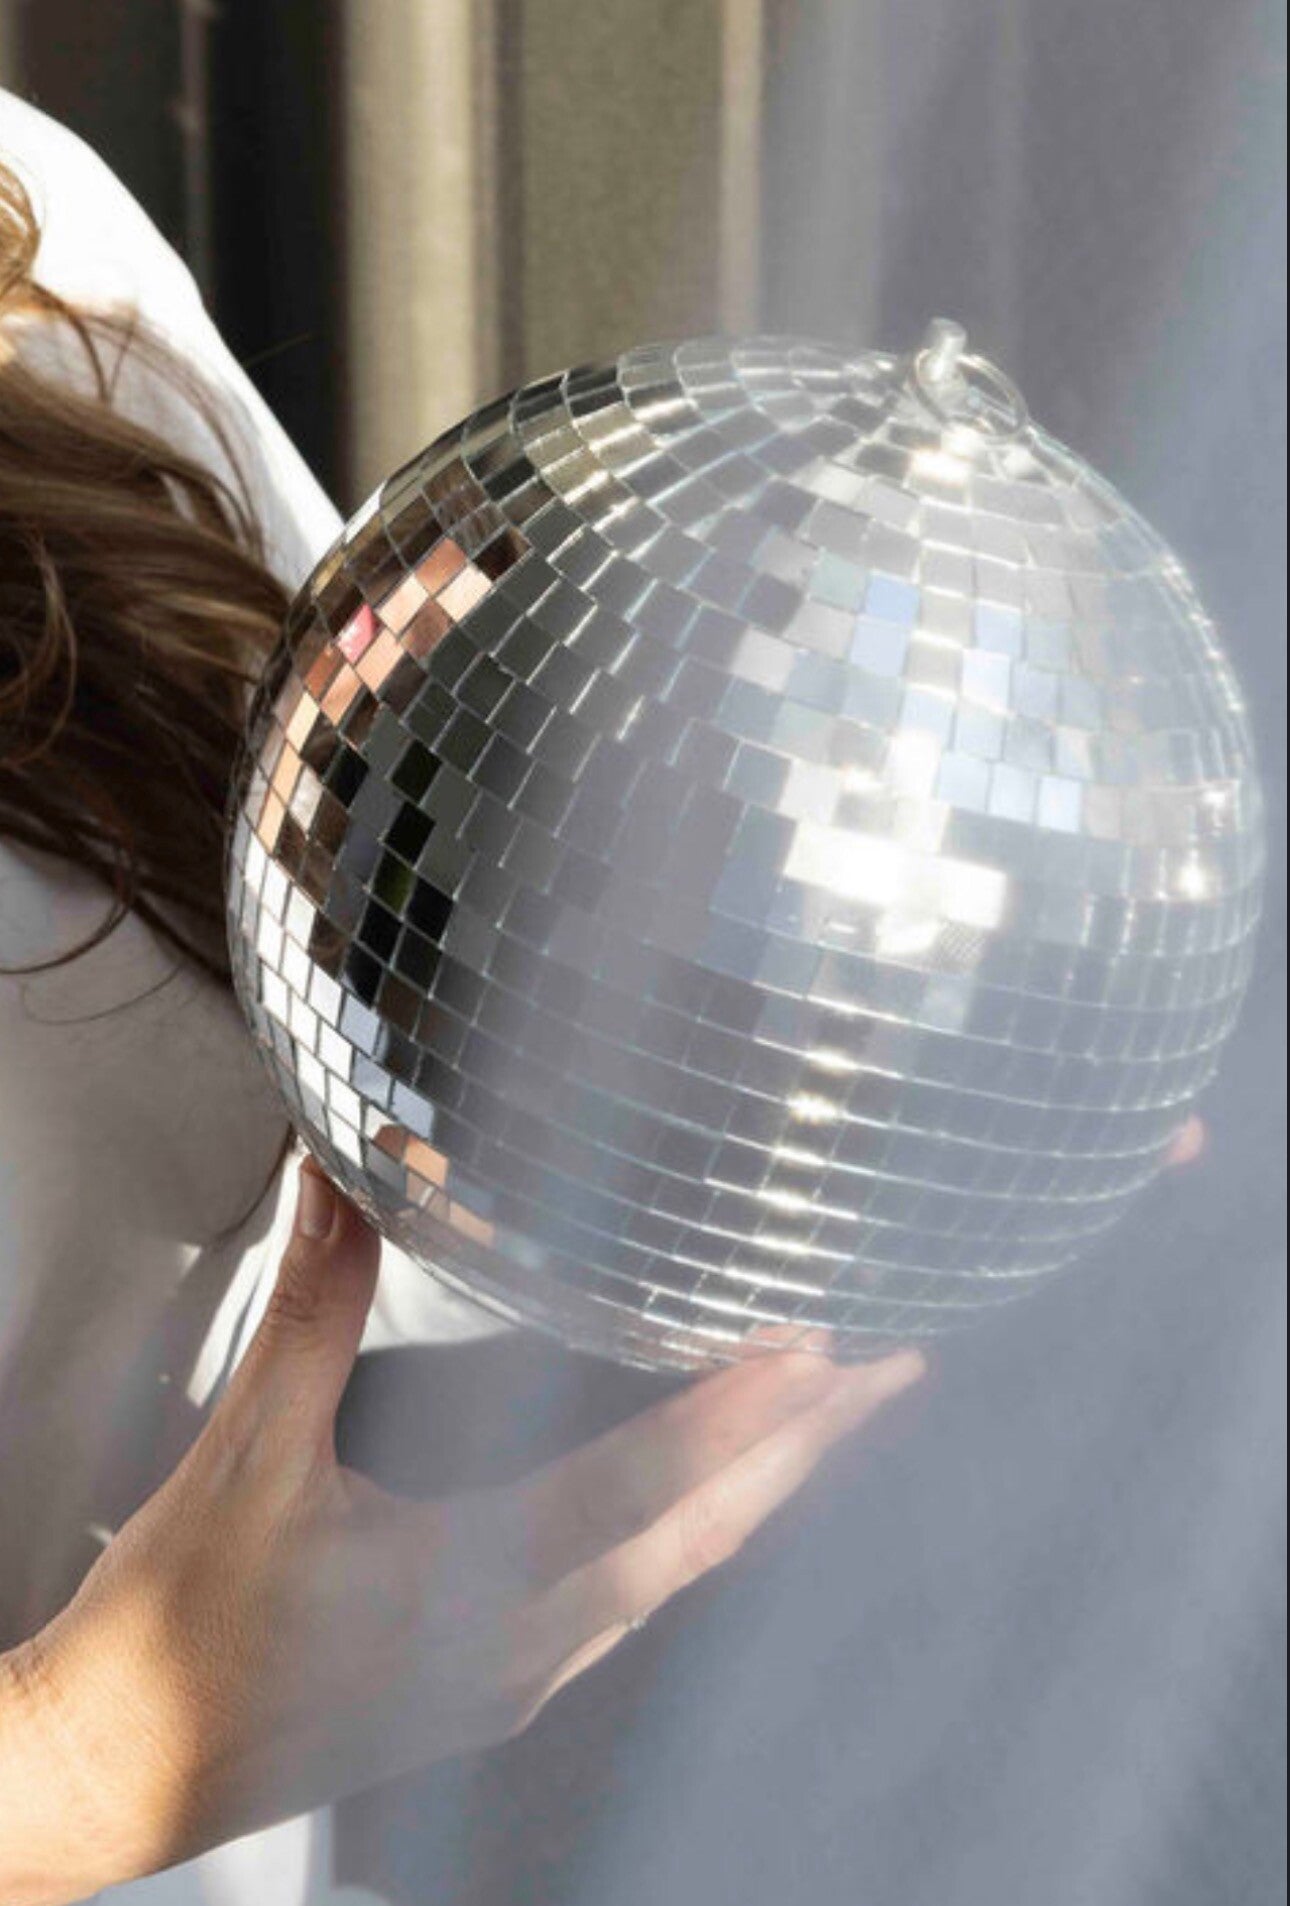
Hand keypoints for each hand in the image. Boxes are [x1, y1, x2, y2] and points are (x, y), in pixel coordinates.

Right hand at [0, 1160, 923, 1902]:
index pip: (645, 1492)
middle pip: (698, 1538)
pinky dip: (690, 1530)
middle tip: (890, 1373)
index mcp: (472, 1599)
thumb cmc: (172, 1639)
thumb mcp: (246, 1458)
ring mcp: (511, 1680)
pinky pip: (629, 1599)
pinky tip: (702, 1498)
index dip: (740, 1417)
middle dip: (802, 1452)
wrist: (109, 1780)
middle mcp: (520, 1653)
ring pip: (675, 1575)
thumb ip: (310, 1307)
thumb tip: (345, 1178)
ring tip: (825, 1418)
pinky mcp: (486, 1688)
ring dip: (756, 1490)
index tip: (824, 1350)